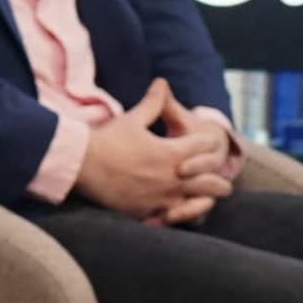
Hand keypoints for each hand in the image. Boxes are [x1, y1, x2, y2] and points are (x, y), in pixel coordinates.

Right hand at [73, 79, 234, 221]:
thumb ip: (153, 103)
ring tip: (206, 198)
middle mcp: (171, 178)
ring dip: (205, 199)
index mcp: (171, 153)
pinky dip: (181, 216)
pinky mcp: (147, 214)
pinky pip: (174, 220)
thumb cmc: (107, 140)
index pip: (204, 147)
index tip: (211, 143)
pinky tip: (181, 212)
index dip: (210, 143)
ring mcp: (161, 199)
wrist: (80, 166)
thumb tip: (161, 82)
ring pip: (198, 204)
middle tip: (221, 179)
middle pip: (211, 182)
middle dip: (219, 178)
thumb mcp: (133, 119)